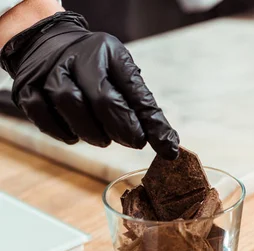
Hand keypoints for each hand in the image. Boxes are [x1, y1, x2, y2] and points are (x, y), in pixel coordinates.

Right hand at [0, 12, 179, 159]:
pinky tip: (75, 135)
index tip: (167, 146)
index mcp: (108, 53)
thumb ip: (144, 106)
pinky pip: (44, 117)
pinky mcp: (27, 88)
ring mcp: (48, 72)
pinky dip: (63, 132)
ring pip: (71, 106)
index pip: (135, 90)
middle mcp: (76, 58)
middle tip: (134, 142)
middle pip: (102, 99)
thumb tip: (169, 145)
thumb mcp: (123, 74)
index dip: (152, 122)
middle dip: (122, 128)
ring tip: (104, 139)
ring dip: (92, 132)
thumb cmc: (95, 66)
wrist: (47, 42)